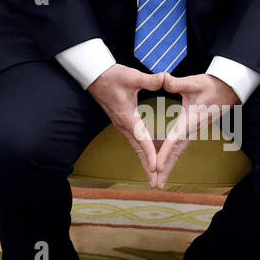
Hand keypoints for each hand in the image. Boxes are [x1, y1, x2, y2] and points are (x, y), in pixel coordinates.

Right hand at [86, 64, 166, 186]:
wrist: (94, 76)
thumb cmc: (111, 76)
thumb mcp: (132, 76)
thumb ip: (150, 80)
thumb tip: (166, 78)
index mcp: (127, 117)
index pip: (141, 139)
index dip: (150, 154)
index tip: (157, 168)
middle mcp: (124, 125)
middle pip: (138, 150)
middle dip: (148, 167)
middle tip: (156, 183)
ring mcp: (122, 125)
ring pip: (136, 147)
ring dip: (145, 161)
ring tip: (154, 175)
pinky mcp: (122, 122)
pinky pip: (134, 141)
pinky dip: (142, 151)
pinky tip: (148, 157)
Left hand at [154, 73, 240, 188]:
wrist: (229, 89)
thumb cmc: (212, 86)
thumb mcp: (194, 82)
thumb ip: (177, 83)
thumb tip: (163, 79)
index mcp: (189, 120)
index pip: (174, 139)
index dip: (165, 153)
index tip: (156, 166)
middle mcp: (191, 130)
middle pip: (176, 153)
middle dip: (166, 169)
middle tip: (155, 185)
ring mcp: (193, 131)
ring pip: (179, 152)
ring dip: (169, 167)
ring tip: (159, 181)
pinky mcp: (193, 130)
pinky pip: (181, 148)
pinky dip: (172, 158)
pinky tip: (166, 165)